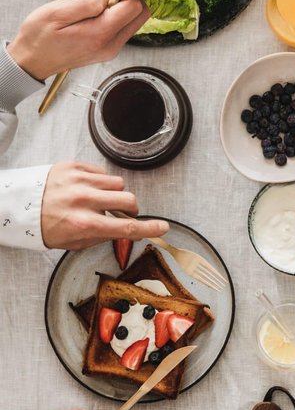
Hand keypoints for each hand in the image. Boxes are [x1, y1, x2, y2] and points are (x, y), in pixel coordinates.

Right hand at [7, 0, 147, 81]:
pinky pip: (119, 26)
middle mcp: (111, 45)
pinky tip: (93, 6)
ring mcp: (110, 49)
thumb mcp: (58, 13)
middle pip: (139, 15)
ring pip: (130, 20)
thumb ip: (88, 2)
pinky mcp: (106, 49)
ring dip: (118, 2)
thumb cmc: (40, 37)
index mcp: (101, 34)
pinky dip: (112, 13)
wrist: (31, 61)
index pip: (135, 7)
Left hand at [41, 161, 168, 249]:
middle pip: (129, 199)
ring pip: (117, 183)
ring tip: (100, 199)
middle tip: (123, 212)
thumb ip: (100, 236)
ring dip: (114, 193)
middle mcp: (83, 200)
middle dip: (131, 208)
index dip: (149, 229)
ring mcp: (78, 180)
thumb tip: (123, 229)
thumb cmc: (42, 227)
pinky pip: (101, 171)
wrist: (16, 207)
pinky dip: (100, 182)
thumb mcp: (71, 242)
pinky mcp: (72, 166)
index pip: (127, 227)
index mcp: (84, 224)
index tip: (162, 228)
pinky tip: (88, 189)